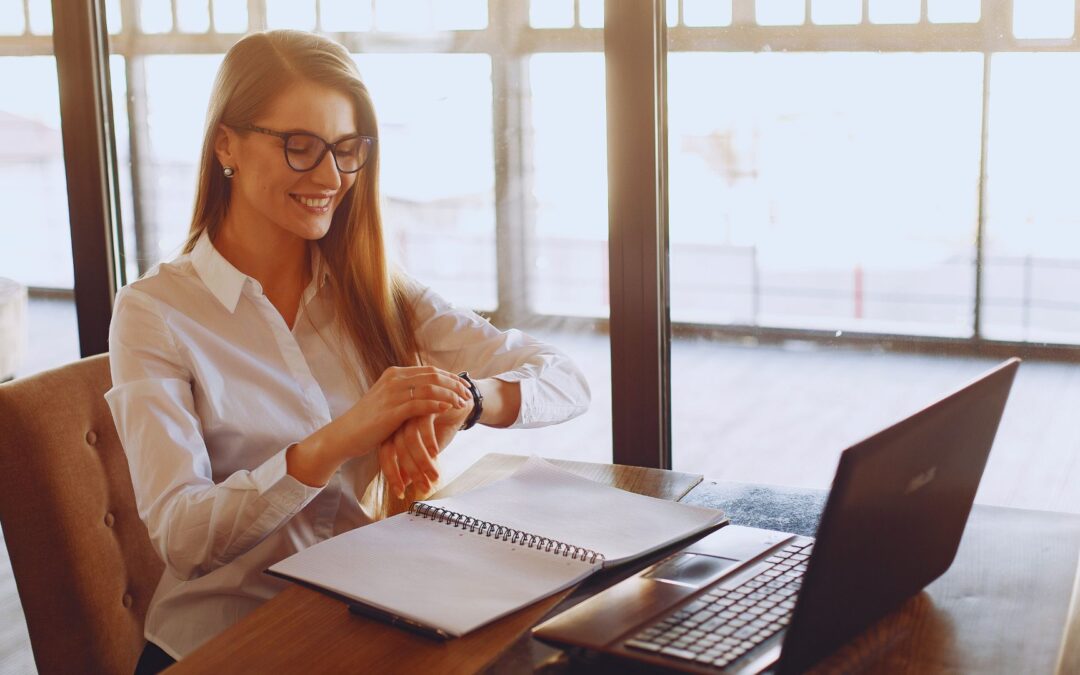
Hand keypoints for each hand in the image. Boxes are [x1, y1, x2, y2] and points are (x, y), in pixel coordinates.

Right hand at [288, 366, 469, 486]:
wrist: (345, 435)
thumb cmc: (368, 422)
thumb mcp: (387, 401)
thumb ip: (405, 394)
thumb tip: (426, 392)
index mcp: (395, 374)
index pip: (430, 371)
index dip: (450, 378)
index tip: (465, 386)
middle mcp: (394, 379)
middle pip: (433, 376)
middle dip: (455, 385)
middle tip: (469, 394)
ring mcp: (392, 394)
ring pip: (430, 388)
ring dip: (450, 395)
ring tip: (463, 403)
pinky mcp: (392, 410)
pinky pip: (420, 404)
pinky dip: (437, 405)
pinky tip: (448, 409)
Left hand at [379, 398, 471, 497]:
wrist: (462, 401)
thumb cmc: (442, 425)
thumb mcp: (427, 447)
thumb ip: (413, 462)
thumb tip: (404, 485)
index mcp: (394, 428)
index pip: (386, 453)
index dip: (392, 474)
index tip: (400, 492)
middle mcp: (400, 418)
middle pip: (396, 448)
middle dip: (410, 472)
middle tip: (423, 488)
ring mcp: (411, 409)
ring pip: (410, 439)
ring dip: (422, 462)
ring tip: (434, 477)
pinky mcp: (426, 403)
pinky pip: (423, 425)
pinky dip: (429, 442)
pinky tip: (435, 454)